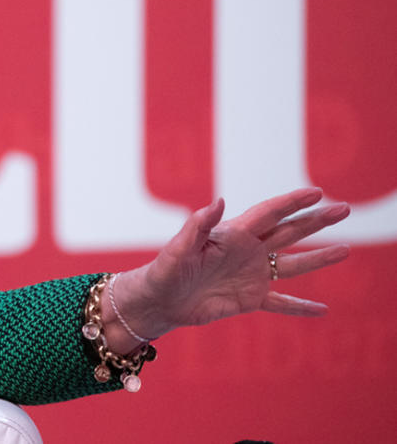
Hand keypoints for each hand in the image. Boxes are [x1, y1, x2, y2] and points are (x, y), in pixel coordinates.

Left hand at [116, 188, 349, 339]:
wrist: (158, 301)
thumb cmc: (164, 270)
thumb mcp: (179, 247)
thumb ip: (198, 225)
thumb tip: (219, 201)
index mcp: (233, 235)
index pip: (269, 214)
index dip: (293, 202)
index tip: (317, 192)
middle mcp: (247, 252)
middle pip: (289, 232)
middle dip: (316, 220)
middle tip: (344, 208)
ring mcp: (251, 275)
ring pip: (292, 264)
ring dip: (319, 258)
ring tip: (346, 250)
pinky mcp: (249, 300)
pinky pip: (281, 302)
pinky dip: (300, 307)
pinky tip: (323, 310)